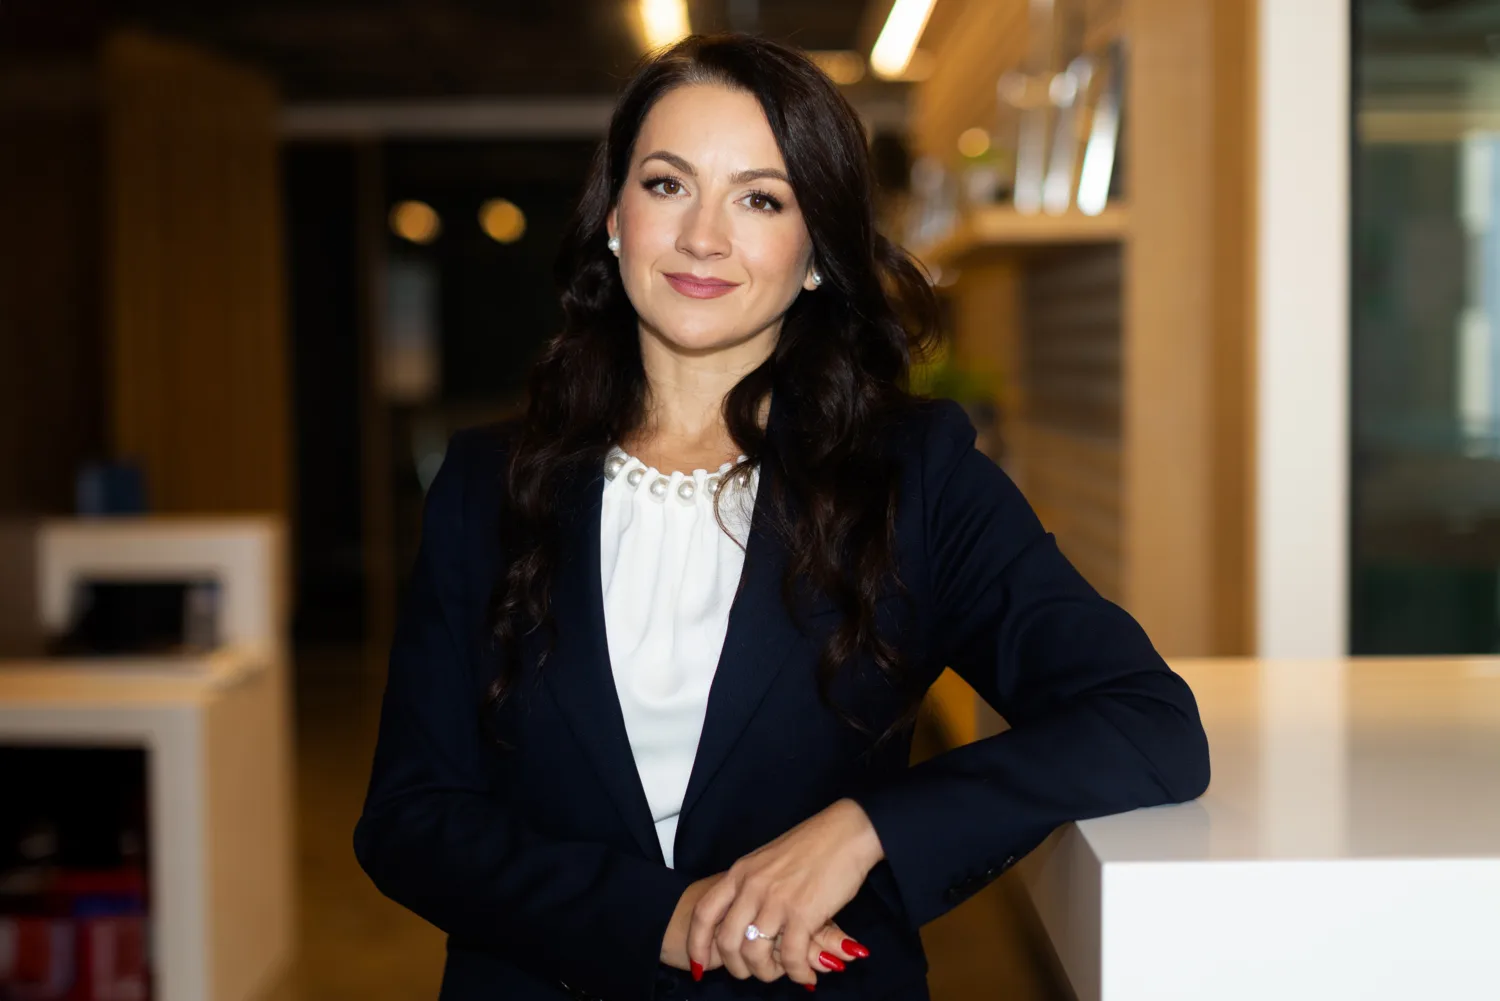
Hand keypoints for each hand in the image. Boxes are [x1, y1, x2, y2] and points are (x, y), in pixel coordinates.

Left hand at [686, 799, 885, 986]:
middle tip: (752, 971)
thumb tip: (743, 919)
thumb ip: (751, 886)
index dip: (697, 944)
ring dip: (766, 972)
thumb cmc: (812, 845)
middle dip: (736, 967)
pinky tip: (805, 974)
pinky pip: (792, 957)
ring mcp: (777, 900)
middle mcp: (752, 886)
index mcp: (740, 872)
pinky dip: (797, 973)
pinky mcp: (804, 913)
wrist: (846, 831)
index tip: (700, 964)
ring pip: (754, 954)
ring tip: (781, 971)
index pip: (704, 913)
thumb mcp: (767, 860)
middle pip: (726, 941)